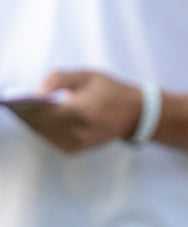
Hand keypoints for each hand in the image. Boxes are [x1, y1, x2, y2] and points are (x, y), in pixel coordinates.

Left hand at [11, 71, 143, 152]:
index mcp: (82, 111)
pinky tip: (37, 119)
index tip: (11, 99)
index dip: (24, 105)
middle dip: (25, 113)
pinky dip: (41, 129)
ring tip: (21, 110)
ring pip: (42, 132)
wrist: (136, 114)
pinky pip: (50, 139)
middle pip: (39, 123)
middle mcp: (78, 131)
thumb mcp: (88, 76)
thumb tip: (35, 92)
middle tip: (13, 104)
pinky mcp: (75, 150)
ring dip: (31, 122)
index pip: (43, 110)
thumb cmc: (111, 91)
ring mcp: (77, 143)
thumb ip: (59, 79)